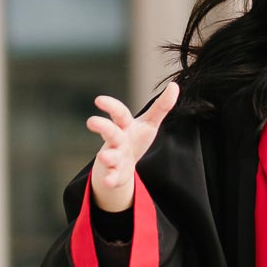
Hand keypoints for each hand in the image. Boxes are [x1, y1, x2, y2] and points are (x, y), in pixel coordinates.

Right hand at [87, 81, 179, 212]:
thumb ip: (162, 106)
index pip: (118, 113)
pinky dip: (109, 179)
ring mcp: (114, 157)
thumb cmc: (135, 139)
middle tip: (91, 121)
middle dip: (102, 126)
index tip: (99, 100)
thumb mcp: (149, 123)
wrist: (122, 167)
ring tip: (104, 157)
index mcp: (125, 126)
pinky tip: (108, 181)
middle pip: (110, 132)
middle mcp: (117, 140)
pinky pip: (111, 176)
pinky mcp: (115, 174)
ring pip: (109, 155)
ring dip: (107, 156)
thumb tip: (175, 85)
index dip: (110, 106)